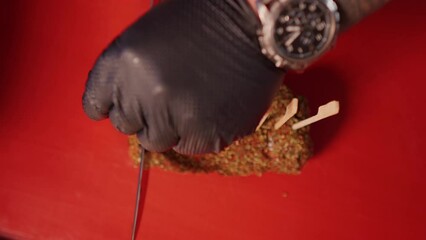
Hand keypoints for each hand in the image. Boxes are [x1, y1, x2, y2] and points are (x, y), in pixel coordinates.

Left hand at [82, 0, 284, 154]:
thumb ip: (128, 73)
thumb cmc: (202, 18)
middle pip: (127, 126)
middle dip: (143, 115)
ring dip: (171, 127)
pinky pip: (194, 146)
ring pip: (159, 141)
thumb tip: (124, 101)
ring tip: (194, 100)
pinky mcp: (208, 135)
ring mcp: (176, 118)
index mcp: (122, 63)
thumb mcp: (149, 34)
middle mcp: (144, 94)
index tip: (124, 105)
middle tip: (168, 97)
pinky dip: (201, 132)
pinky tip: (213, 106)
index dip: (113, 104)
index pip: (95, 104)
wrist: (253, 22)